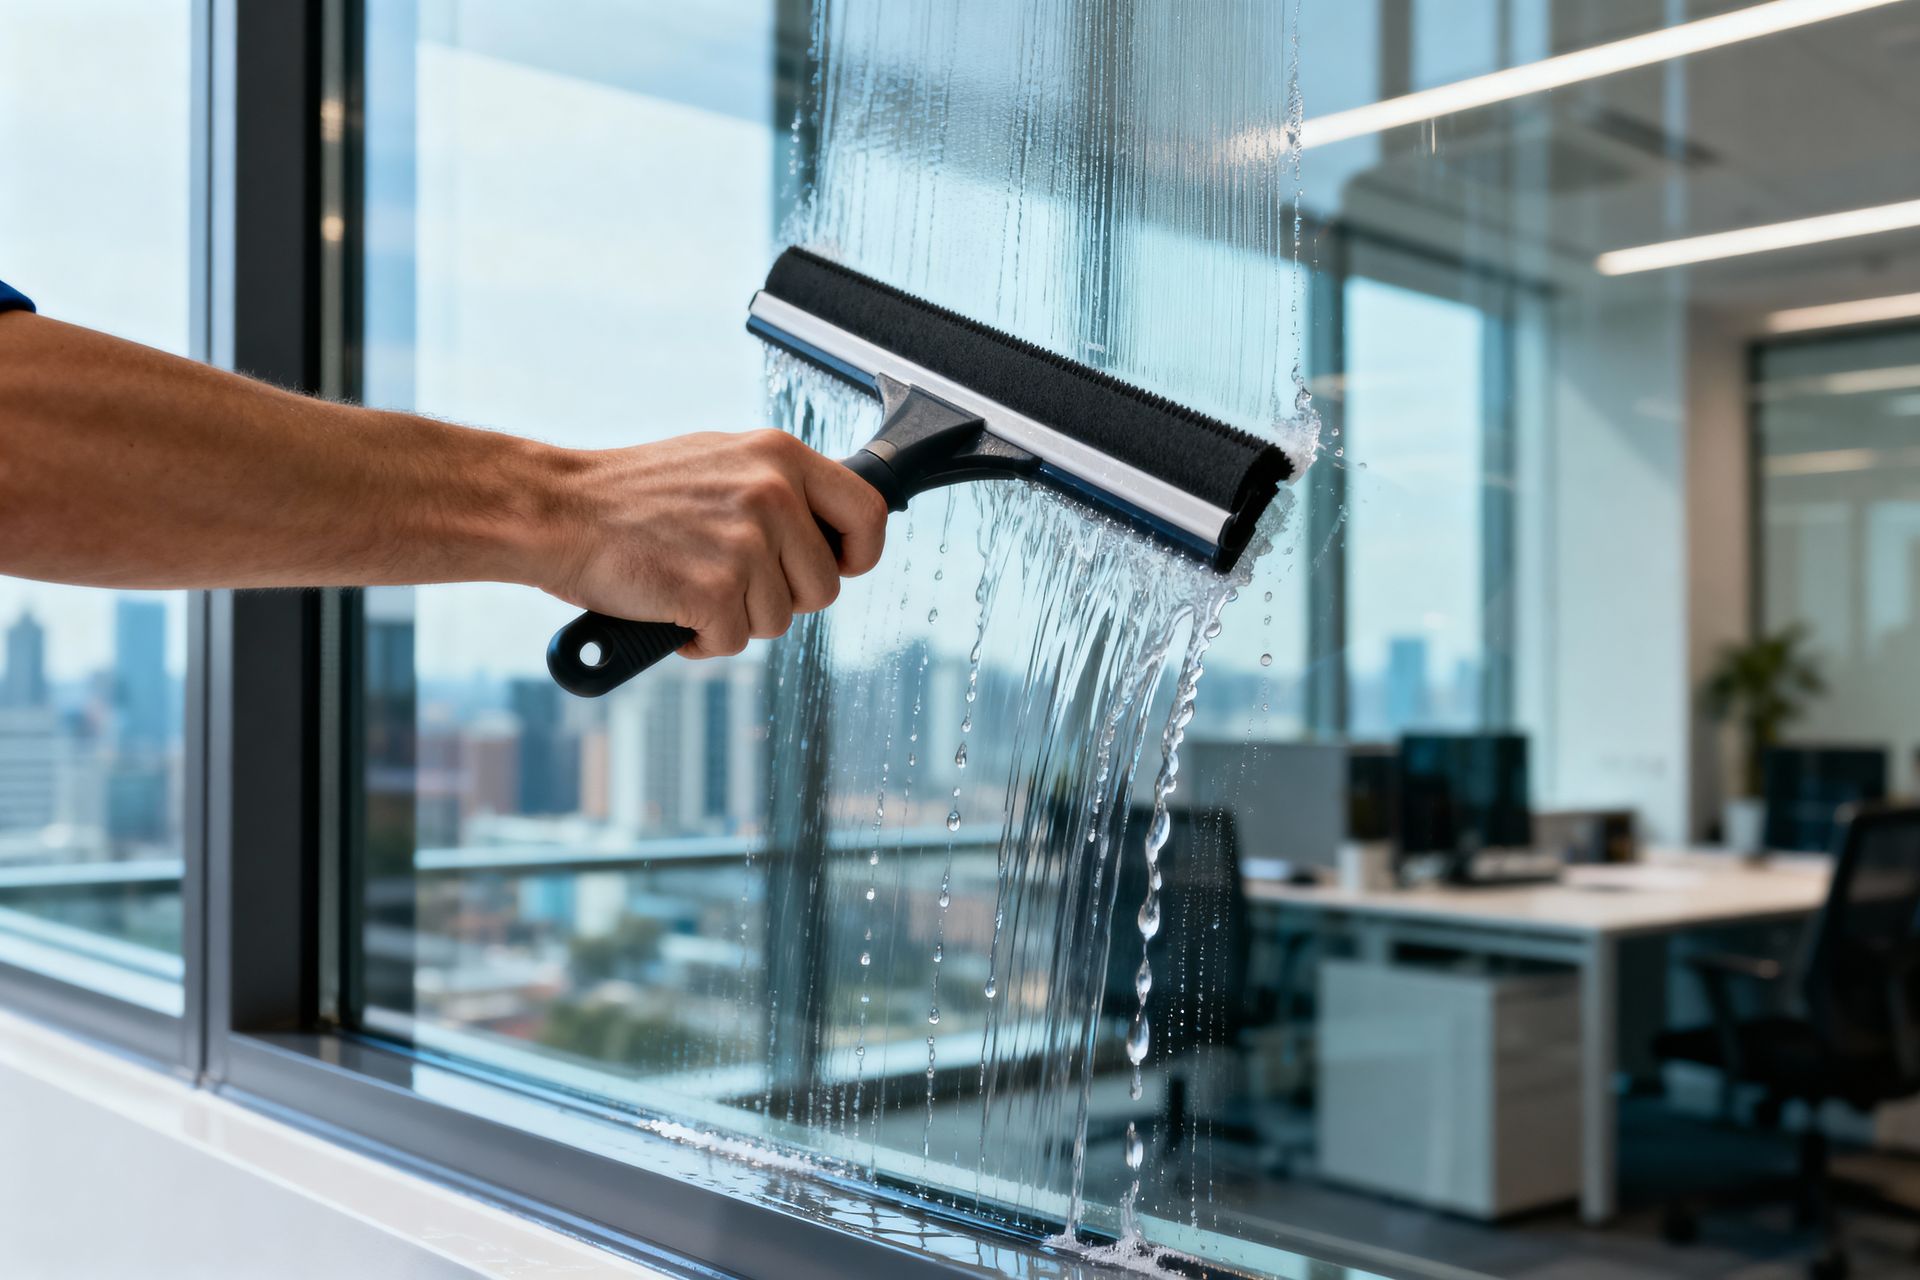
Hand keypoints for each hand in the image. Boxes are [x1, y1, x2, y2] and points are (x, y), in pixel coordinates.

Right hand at [539, 430, 887, 657]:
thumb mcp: (717, 464)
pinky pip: (733, 642)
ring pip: (778, 621)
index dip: (859, 554)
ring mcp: (746, 544)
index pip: (867, 512)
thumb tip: (821, 531)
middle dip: (781, 599)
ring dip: (735, 619)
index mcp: (779, 456)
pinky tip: (670, 610)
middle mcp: (772, 495)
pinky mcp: (716, 590)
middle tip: (730, 581)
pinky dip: (701, 640)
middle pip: (823, 586)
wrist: (557, 511)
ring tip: (689, 586)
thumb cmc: (628, 495)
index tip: (838, 567)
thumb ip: (774, 490)